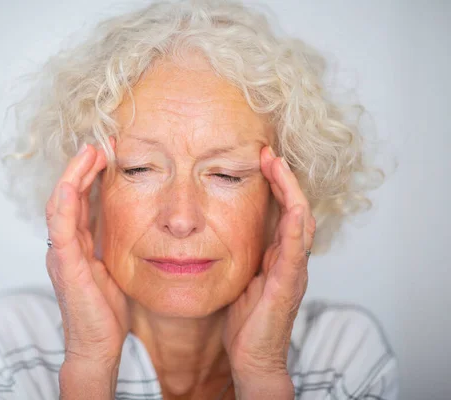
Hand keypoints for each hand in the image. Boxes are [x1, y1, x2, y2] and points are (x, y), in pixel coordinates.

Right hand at [45, 140, 129, 367]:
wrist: (97, 345)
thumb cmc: (106, 310)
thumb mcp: (114, 266)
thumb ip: (114, 241)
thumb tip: (131, 219)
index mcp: (77, 243)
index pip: (81, 199)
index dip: (91, 174)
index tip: (109, 151)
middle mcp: (65, 244)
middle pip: (69, 195)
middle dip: (82, 167)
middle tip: (100, 143)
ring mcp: (61, 254)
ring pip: (61, 205)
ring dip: (73, 176)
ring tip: (89, 152)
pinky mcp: (65, 267)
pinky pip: (60, 231)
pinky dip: (64, 206)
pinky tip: (72, 185)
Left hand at [222, 146, 314, 397]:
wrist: (253, 357)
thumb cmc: (246, 322)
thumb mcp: (241, 278)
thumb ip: (240, 254)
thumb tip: (218, 232)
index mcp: (278, 257)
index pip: (282, 212)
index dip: (275, 185)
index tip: (261, 160)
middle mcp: (290, 260)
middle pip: (295, 209)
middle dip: (284, 179)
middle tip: (270, 153)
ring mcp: (292, 272)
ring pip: (300, 222)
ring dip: (291, 192)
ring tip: (278, 165)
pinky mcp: (287, 286)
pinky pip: (294, 251)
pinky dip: (294, 226)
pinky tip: (291, 206)